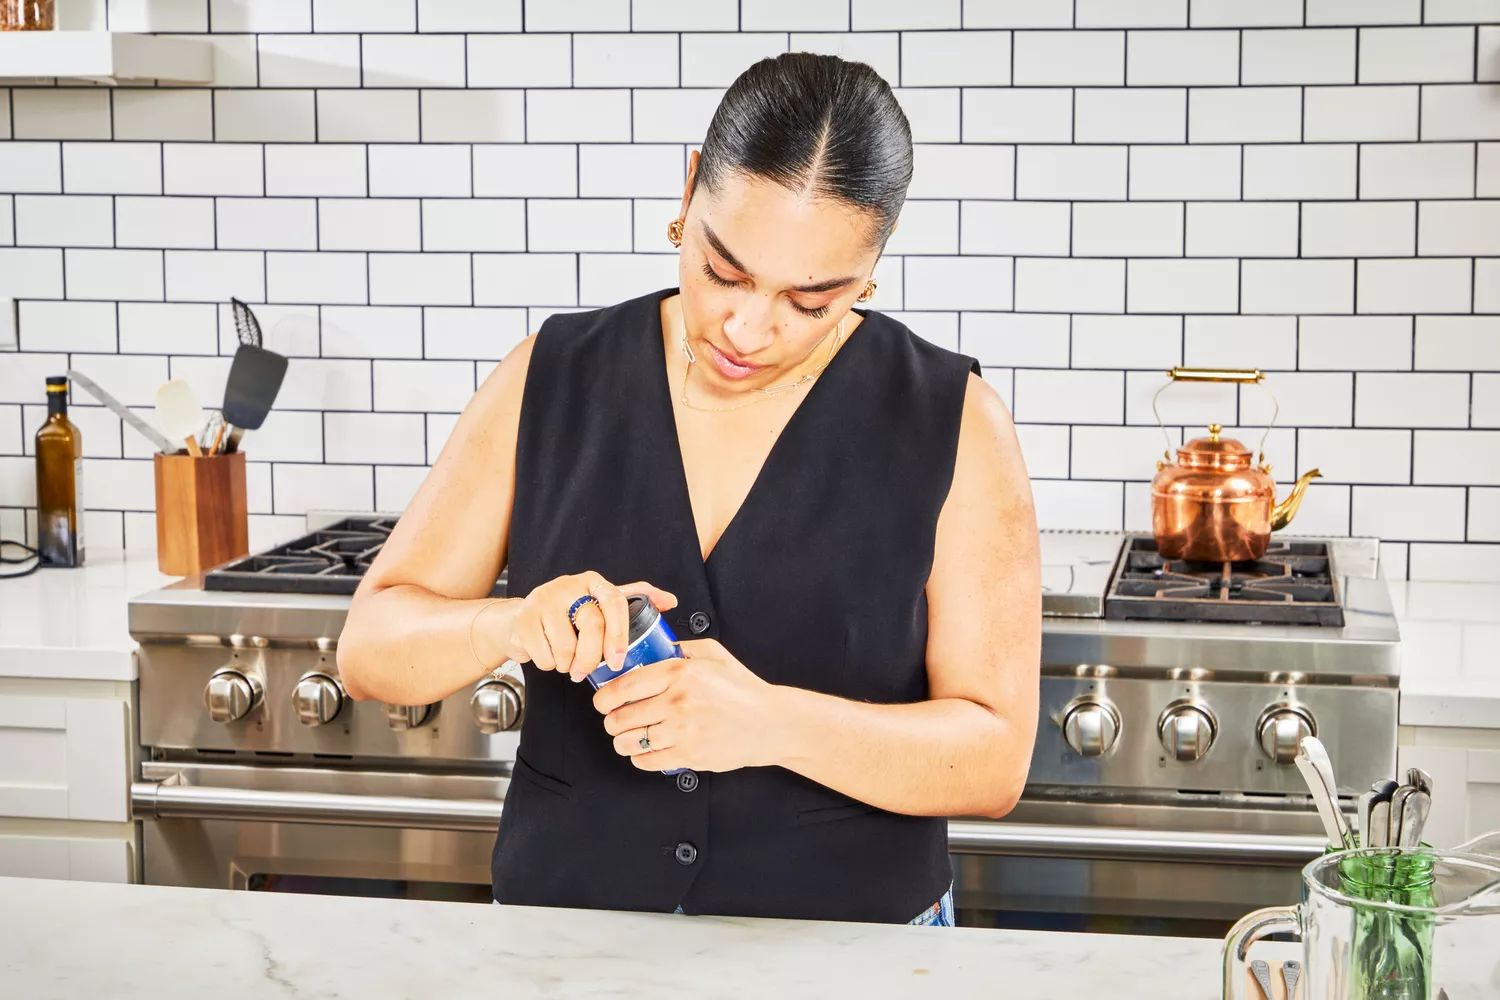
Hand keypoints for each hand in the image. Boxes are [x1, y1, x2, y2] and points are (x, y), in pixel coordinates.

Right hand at [491, 572, 675, 681]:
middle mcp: (568, 585)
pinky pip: (544, 654)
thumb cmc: (568, 616)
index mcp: (592, 582)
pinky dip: (548, 664)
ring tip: (565, 660)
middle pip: (592, 625)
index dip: (619, 633)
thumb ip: (634, 600)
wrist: (520, 620)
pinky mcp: (522, 618)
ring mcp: (543, 599)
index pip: (615, 602)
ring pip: (566, 646)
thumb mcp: (600, 604)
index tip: (618, 659)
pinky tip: (547, 656)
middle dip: (592, 657)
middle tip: (586, 671)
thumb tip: (670, 601)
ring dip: (568, 664)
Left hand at [593, 639, 781, 771]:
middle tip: (614, 720)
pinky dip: (639, 758)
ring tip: (626, 737)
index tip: (602, 701)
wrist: (771, 724)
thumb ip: (684, 648)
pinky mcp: (689, 756)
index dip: (605, 696)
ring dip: (622, 740)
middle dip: (611, 720)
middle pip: (621, 716)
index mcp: (681, 673)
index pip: (625, 685)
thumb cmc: (744, 691)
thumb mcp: (716, 655)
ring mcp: (683, 731)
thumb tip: (656, 647)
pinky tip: (645, 751)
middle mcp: (679, 701)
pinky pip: (646, 761)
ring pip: (629, 741)